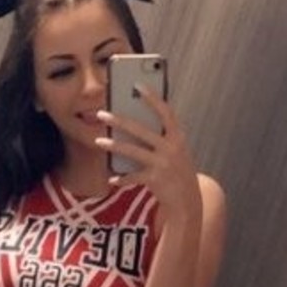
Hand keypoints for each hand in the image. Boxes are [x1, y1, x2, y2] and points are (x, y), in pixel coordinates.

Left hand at [96, 89, 201, 226]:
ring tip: (99, 141)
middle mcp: (171, 148)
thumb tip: (133, 124)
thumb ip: (162, 138)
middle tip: (101, 114)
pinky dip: (121, 178)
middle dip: (119, 121)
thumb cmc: (178, 172)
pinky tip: (112, 179)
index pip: (165, 112)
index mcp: (178, 137)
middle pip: (140, 130)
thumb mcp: (176, 152)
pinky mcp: (155, 180)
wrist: (188, 201)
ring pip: (132, 151)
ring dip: (113, 145)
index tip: (137, 85)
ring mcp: (163, 164)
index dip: (152, 98)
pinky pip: (133, 176)